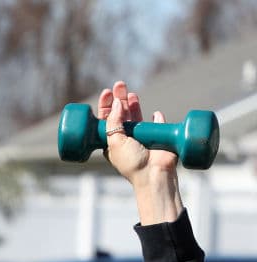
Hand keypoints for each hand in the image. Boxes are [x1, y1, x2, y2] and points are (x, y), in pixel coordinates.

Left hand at [99, 80, 181, 222]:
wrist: (153, 173)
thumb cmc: (131, 162)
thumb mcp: (115, 142)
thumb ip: (113, 122)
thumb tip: (117, 103)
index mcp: (112, 141)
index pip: (107, 120)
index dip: (106, 106)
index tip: (106, 93)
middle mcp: (126, 138)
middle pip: (121, 114)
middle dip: (120, 99)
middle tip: (119, 85)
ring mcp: (143, 137)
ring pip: (137, 115)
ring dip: (134, 104)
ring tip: (130, 93)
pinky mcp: (159, 136)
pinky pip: (158, 123)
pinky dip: (157, 118)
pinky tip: (154, 115)